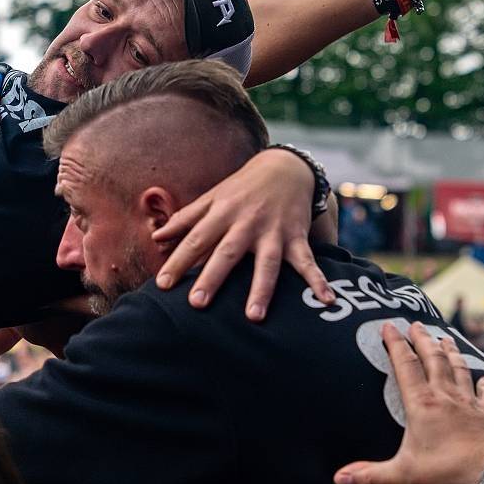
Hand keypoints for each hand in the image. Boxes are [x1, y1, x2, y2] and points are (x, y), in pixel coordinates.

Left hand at [151, 147, 334, 320]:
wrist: (284, 167)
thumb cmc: (242, 187)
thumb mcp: (212, 198)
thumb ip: (185, 219)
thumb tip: (156, 239)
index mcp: (222, 214)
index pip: (195, 240)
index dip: (177, 262)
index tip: (162, 286)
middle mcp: (246, 224)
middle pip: (226, 253)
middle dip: (212, 278)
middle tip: (196, 304)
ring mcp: (273, 231)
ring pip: (267, 262)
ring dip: (261, 289)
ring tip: (253, 316)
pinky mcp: (296, 236)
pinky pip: (307, 262)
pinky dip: (318, 280)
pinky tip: (327, 300)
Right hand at [333, 321, 483, 483]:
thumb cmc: (448, 472)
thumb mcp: (404, 475)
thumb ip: (372, 475)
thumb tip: (340, 478)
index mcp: (422, 405)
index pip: (406, 366)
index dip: (396, 344)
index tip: (389, 326)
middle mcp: (445, 396)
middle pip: (433, 359)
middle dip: (423, 340)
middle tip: (417, 324)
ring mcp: (469, 403)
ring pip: (459, 369)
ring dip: (451, 352)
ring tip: (446, 338)